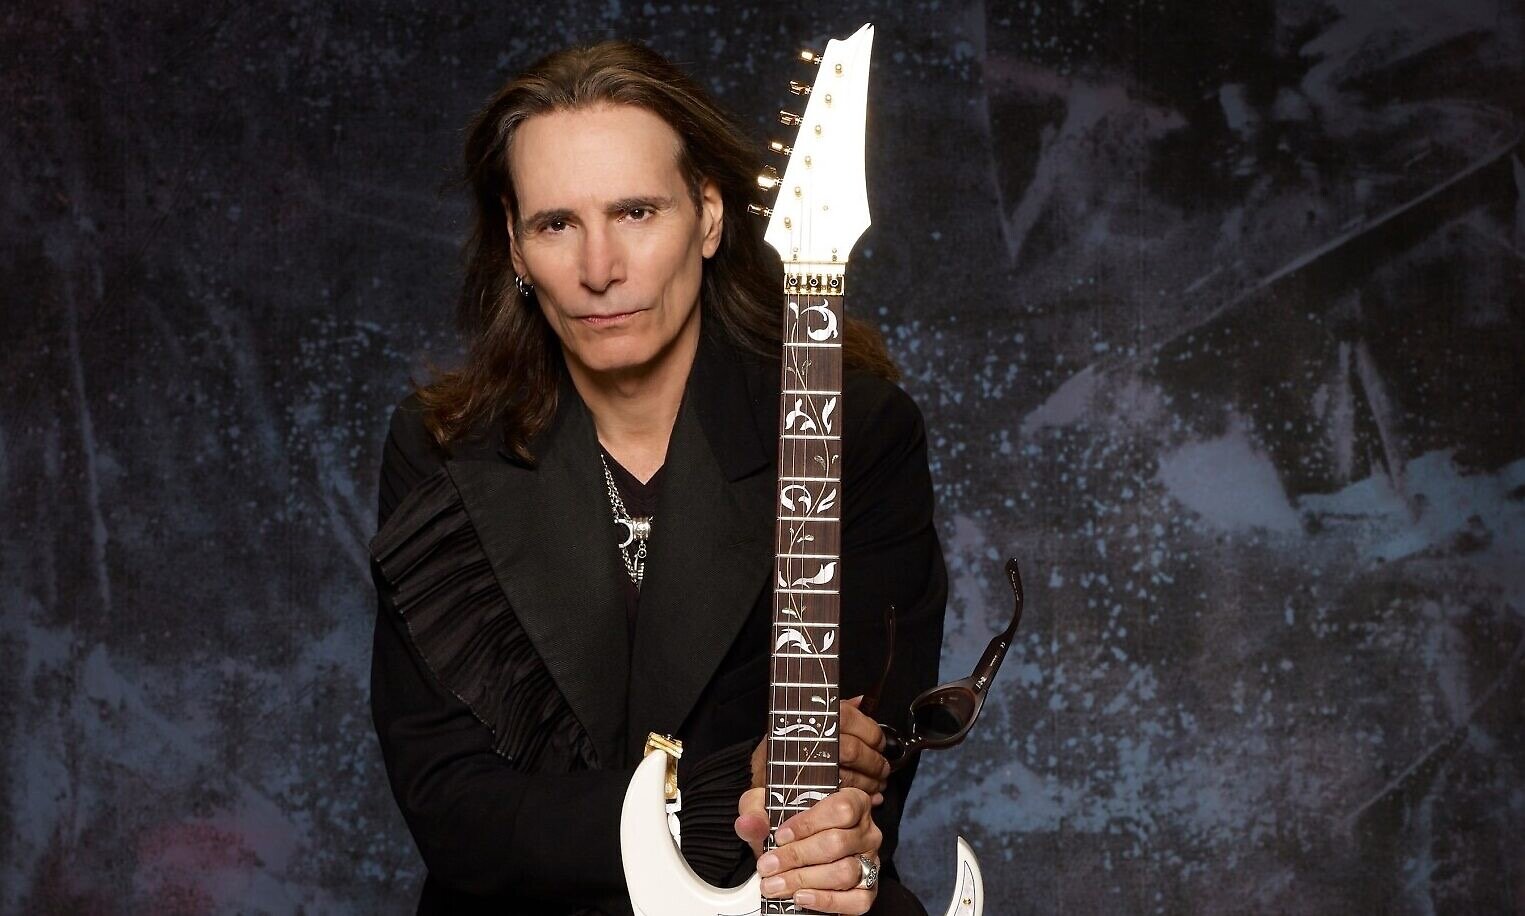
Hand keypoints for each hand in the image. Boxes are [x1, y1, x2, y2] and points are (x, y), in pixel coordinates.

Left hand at [734, 786, 881, 913]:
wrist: (794, 851)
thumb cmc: (787, 826)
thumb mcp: (768, 809)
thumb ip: (756, 813)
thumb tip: (749, 824)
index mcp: (853, 802)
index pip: (840, 809)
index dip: (808, 824)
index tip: (780, 836)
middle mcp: (868, 831)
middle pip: (837, 843)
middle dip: (797, 857)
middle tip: (767, 867)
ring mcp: (871, 862)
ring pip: (844, 872)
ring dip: (805, 881)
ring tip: (776, 885)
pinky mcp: (869, 890)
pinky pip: (857, 901)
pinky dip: (826, 901)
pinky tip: (801, 897)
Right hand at [748, 695, 889, 801]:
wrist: (759, 783)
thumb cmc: (787, 750)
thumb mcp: (807, 722)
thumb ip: (836, 710)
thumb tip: (862, 700)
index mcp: (809, 718)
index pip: (847, 717)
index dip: (870, 731)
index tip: (880, 743)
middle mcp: (807, 740)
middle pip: (851, 750)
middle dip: (874, 761)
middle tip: (883, 769)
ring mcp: (806, 769)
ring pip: (849, 775)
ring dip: (871, 782)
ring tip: (878, 784)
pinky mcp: (806, 794)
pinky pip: (841, 795)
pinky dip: (861, 797)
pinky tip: (870, 799)